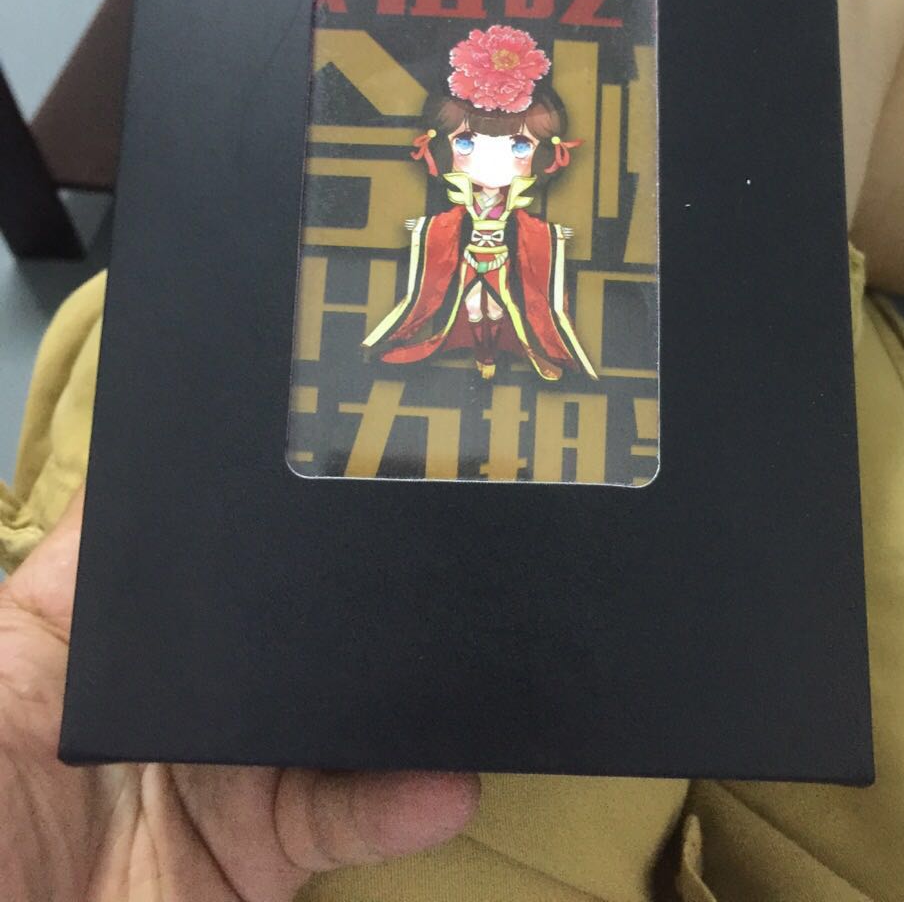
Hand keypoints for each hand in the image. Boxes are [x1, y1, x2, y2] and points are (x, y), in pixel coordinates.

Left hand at [0, 491, 478, 900]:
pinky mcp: (270, 849)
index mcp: (125, 630)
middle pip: (296, 624)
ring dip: (404, 693)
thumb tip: (147, 452)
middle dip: (364, 587)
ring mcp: (238, 769)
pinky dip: (403, 803)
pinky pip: (350, 818)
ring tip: (465, 661)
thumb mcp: (7, 651)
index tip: (346, 448)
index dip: (273, 508)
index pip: (216, 553)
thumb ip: (78, 564)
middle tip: (439, 539)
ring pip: (342, 713)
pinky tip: (445, 782)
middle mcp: (196, 687)